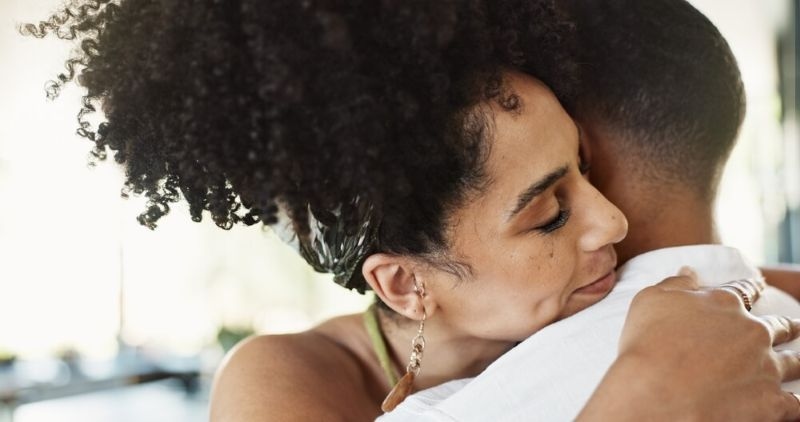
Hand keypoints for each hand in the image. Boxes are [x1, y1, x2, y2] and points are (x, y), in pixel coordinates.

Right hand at [579, 268, 799, 420]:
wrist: (655, 394)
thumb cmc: (646, 345)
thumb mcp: (651, 301)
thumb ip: (674, 284)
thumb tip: (689, 271)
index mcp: (724, 304)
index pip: (743, 290)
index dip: (751, 288)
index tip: (759, 286)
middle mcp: (752, 332)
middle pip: (778, 326)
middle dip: (786, 326)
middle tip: (794, 326)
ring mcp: (765, 367)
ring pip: (793, 363)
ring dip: (796, 362)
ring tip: (799, 363)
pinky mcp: (771, 403)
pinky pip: (795, 405)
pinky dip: (796, 404)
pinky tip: (795, 405)